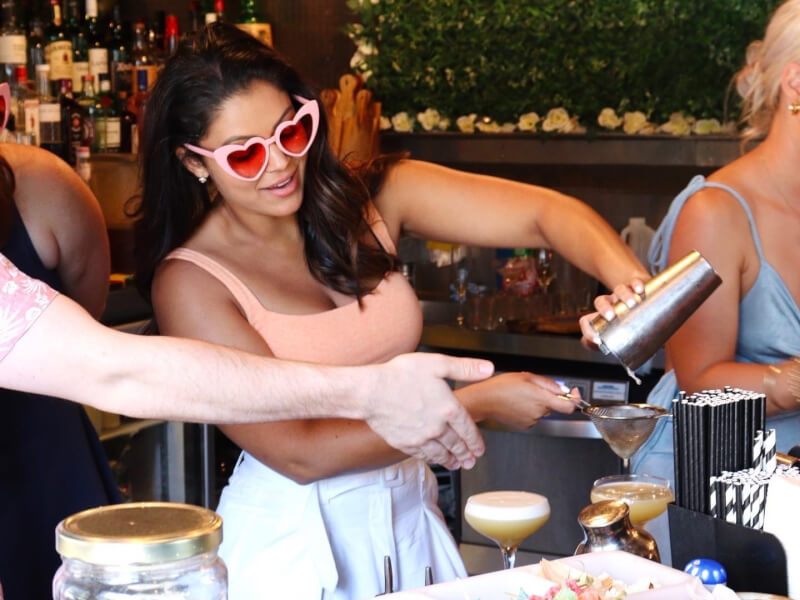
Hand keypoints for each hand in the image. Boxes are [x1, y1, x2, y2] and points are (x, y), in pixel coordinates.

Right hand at [363, 353, 493, 469]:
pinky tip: (433, 459)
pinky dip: (432, 459)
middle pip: (456, 445)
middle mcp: (438, 427)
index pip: (468, 429)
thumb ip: (464, 368)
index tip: (480, 449)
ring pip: (441, 454)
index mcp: (448, 408)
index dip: (476, 441)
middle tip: (471, 461)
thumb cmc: (399, 375)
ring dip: (451, 460)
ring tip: (457, 465)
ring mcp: (421, 438)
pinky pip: (423, 456)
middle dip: (466, 454)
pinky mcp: (404, 443)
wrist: (370, 392)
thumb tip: (488, 368)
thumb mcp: (436, 364)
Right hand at [459, 372, 582, 429]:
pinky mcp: (525, 425)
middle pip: (554, 406)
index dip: (575, 400)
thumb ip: (547, 383)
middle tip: (534, 388)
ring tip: (522, 395)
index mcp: (541, 398)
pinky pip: (534, 416)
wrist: (484, 400)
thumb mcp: (526, 376)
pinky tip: (518, 403)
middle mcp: (538, 411)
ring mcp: (532, 420)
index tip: (573, 393)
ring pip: (543, 411)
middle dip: (549, 397)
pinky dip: (530, 410)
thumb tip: (561, 389)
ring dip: (538, 403)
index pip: (569, 406)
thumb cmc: (501, 387)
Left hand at [579, 277, 645, 348]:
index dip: (588, 330)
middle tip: (610, 316)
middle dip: (604, 308)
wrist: (643, 304)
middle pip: (601, 302)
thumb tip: (597, 344)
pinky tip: (640, 290)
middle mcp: (610, 304)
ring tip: (632, 303)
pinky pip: (634, 282)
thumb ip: (602, 344)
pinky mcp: (636, 287)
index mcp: (601, 316)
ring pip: (619, 290)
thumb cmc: (626, 322)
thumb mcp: (614, 335)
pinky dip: (636, 284)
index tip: (597, 340)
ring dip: (624, 295)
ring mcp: (623, 295)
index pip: (586, 321)